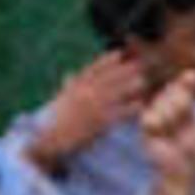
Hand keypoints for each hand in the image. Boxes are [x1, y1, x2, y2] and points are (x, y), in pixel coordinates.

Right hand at [29, 50, 147, 165]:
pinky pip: (119, 113)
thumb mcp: (59, 100)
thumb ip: (67, 86)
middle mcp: (84, 94)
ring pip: (115, 93)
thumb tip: (69, 74)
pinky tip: (141, 105)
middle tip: (138, 64)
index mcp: (75, 87)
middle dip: (123, 70)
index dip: (106, 60)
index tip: (119, 53)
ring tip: (143, 81)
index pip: (92, 70)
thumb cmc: (54, 121)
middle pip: (108, 78)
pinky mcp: (100, 122)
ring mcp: (93, 107)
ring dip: (129, 86)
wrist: (51, 140)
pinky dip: (130, 108)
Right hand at [143, 74, 194, 187]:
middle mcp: (169, 116)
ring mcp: (157, 123)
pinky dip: (158, 118)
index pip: (184, 93)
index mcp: (184, 115)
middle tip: (188, 92)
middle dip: (179, 89)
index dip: (187, 82)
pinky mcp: (147, 133)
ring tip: (179, 117)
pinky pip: (149, 117)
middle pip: (170, 91)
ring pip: (160, 101)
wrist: (184, 178)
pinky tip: (165, 123)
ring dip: (171, 105)